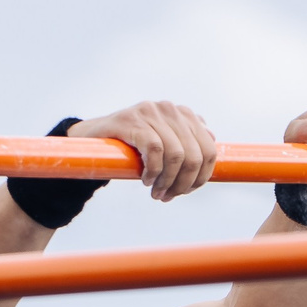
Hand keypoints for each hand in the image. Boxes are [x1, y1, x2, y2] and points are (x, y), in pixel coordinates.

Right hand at [71, 101, 218, 202]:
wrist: (93, 138)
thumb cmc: (132, 145)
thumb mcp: (163, 142)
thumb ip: (187, 141)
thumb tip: (213, 141)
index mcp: (183, 114)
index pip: (209, 149)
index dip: (201, 176)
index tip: (186, 191)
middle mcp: (170, 109)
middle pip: (195, 155)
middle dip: (184, 183)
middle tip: (169, 196)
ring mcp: (151, 112)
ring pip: (177, 155)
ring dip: (168, 181)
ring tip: (157, 193)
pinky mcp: (133, 120)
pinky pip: (155, 150)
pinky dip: (153, 171)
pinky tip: (146, 180)